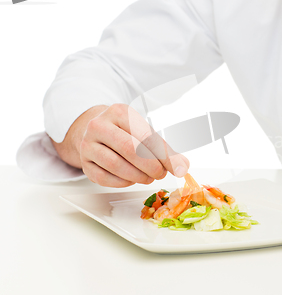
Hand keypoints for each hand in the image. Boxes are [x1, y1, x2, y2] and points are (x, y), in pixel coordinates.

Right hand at [52, 104, 188, 186]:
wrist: (95, 131)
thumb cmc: (125, 132)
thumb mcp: (144, 132)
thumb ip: (164, 149)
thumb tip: (183, 166)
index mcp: (119, 112)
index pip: (146, 136)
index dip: (165, 156)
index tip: (179, 169)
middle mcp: (100, 125)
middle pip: (130, 149)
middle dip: (151, 166)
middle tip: (161, 174)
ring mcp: (88, 144)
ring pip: (116, 165)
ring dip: (138, 176)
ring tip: (149, 177)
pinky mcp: (84, 163)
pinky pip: (104, 178)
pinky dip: (123, 182)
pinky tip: (132, 179)